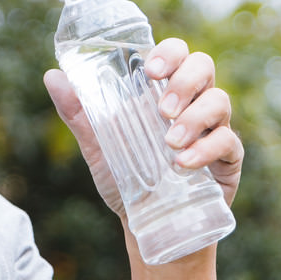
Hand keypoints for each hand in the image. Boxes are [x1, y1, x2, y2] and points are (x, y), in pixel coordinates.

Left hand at [44, 37, 243, 215]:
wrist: (149, 226)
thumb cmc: (127, 179)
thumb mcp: (100, 147)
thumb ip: (79, 114)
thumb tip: (52, 76)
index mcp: (163, 91)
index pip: (177, 54)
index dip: (169, 53)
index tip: (150, 70)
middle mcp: (193, 103)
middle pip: (204, 66)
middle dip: (184, 81)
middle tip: (162, 109)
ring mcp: (214, 128)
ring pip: (219, 101)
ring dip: (194, 117)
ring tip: (169, 142)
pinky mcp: (229, 158)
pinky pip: (228, 142)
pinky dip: (206, 150)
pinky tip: (183, 164)